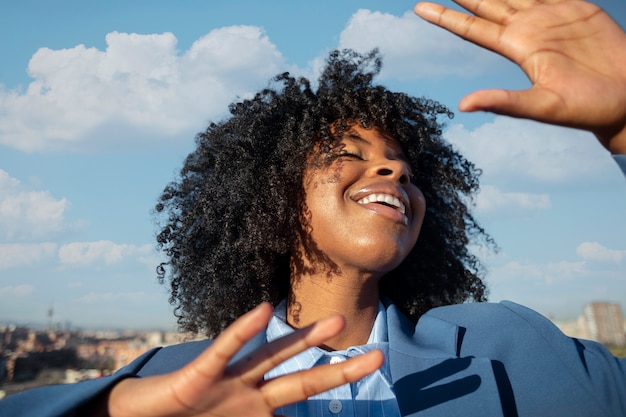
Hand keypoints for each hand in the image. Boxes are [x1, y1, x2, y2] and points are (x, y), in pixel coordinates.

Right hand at [105, 303, 383, 416]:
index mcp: (256, 409)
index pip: (303, 398)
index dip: (332, 392)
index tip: (361, 383)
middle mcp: (248, 393)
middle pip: (301, 378)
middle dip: (339, 369)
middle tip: (380, 357)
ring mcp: (226, 384)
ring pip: (271, 357)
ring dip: (303, 340)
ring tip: (336, 322)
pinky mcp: (198, 376)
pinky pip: (223, 352)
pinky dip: (241, 332)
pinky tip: (262, 310)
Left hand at [414, 0, 625, 152]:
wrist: (625, 99)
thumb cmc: (586, 109)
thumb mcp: (542, 107)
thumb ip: (504, 102)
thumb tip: (463, 106)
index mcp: (516, 48)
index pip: (470, 28)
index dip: (444, 17)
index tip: (417, 7)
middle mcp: (527, 28)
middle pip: (486, 1)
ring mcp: (551, 15)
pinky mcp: (575, 6)